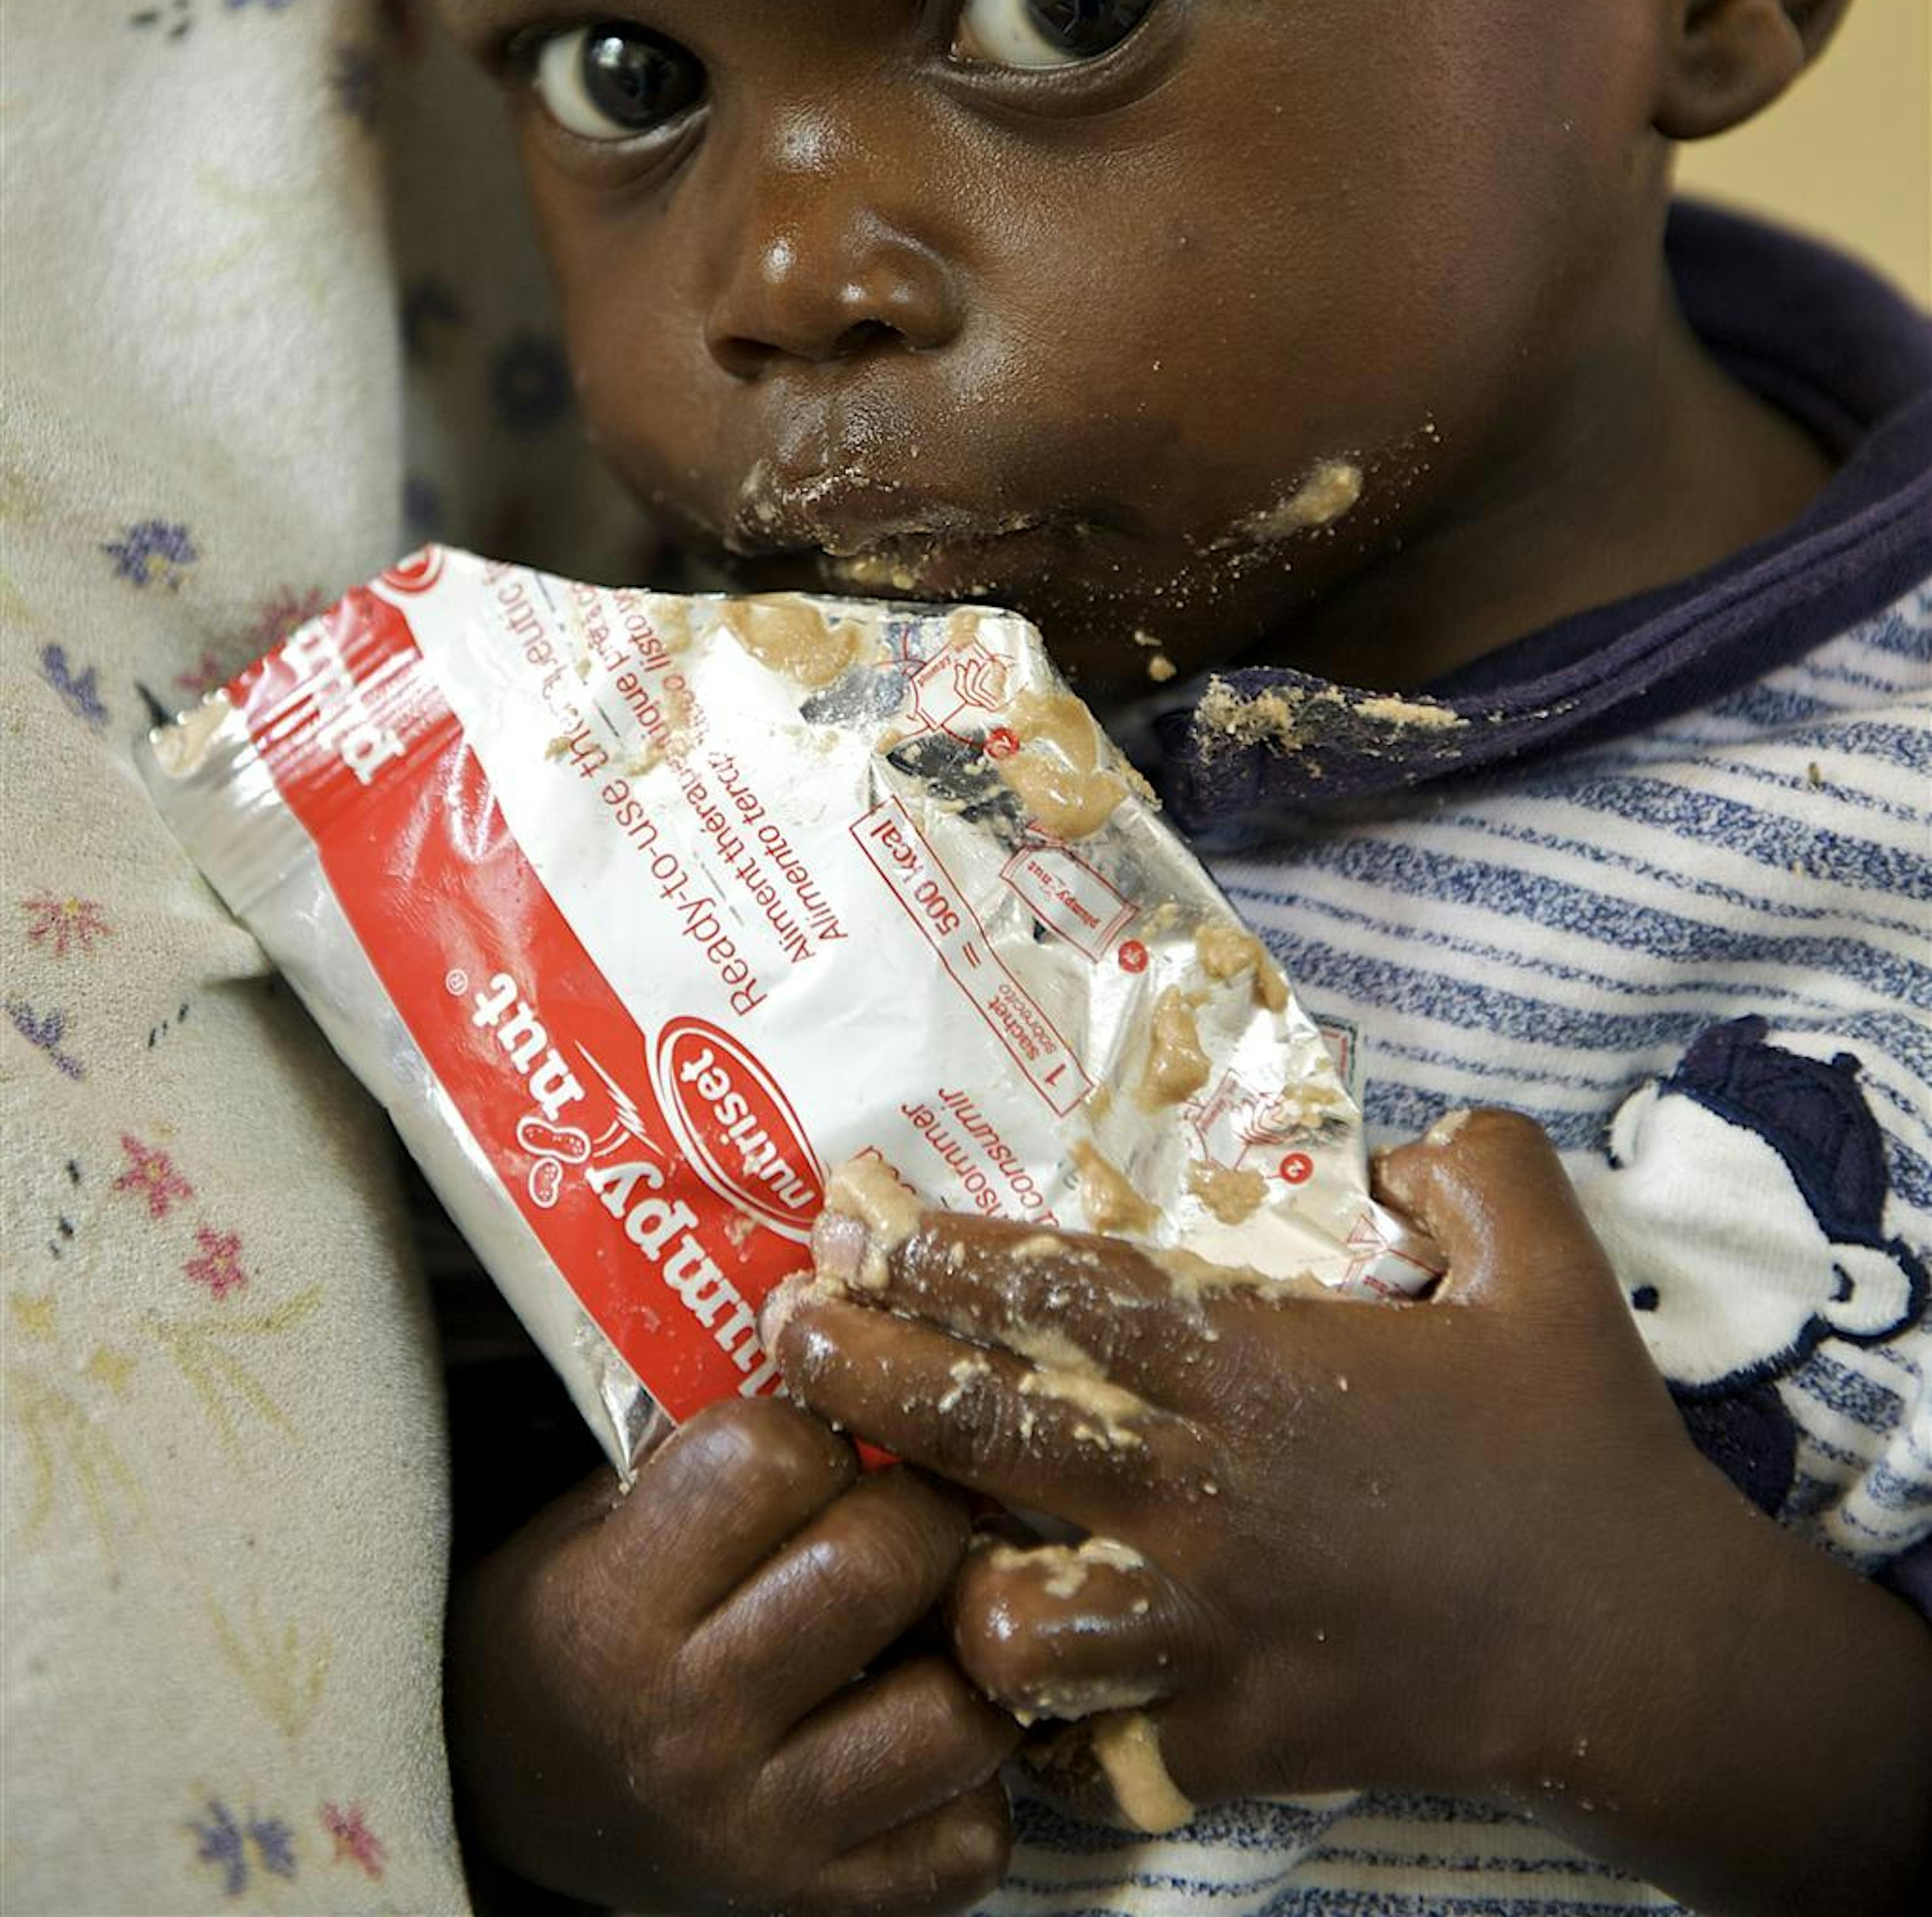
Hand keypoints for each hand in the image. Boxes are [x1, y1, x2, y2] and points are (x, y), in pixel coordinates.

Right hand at [446, 1399, 1019, 1915]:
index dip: (812, 1428)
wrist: (516, 1798)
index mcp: (616, 1610)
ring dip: (966, 1654)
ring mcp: (762, 1833)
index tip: (815, 1445)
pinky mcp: (821, 1909)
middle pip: (880, 1566)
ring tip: (931, 1626)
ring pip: (955, 1712)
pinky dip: (971, 1784)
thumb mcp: (599, 1515)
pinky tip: (923, 1735)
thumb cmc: (580, 1619)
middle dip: (919, 1513)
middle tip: (906, 1514)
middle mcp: (688, 1728)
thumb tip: (876, 1367)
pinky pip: (969, 1839)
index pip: (765, 1458)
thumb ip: (716, 1450)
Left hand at [770, 1114, 1931, 1916]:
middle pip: (993, 1431)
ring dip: (946, 1585)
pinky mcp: (1236, 1745)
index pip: (1067, 1297)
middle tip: (785, 1339)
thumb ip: (1469, 1167)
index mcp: (1261, 1370)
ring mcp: (1213, 1632)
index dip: (951, 1259)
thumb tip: (1400, 1143)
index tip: (862, 1230)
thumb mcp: (1544, 1257)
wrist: (1643, 1648)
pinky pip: (1086, 1752)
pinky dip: (1036, 1733)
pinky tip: (1003, 1699)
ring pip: (1011, 1621)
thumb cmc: (1585, 1446)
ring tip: (894, 1551)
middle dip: (870, 1378)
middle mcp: (1210, 1497)